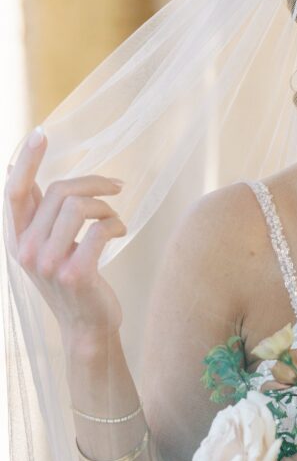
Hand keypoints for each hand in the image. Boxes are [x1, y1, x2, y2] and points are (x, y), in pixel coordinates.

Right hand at [4, 127, 126, 343]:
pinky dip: (116, 224)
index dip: (26, 160)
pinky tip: (120, 231)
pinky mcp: (76, 274)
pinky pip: (100, 229)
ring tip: (114, 218)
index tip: (42, 132)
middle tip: (116, 187)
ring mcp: (49, 264)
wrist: (87, 328)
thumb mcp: (45, 246)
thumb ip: (35, 212)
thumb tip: (13, 166)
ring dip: (106, 205)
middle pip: (60, 192)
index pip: (14, 191)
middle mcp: (26, 251)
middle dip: (94, 183)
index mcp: (16, 239)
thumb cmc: (72, 281)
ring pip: (79, 207)